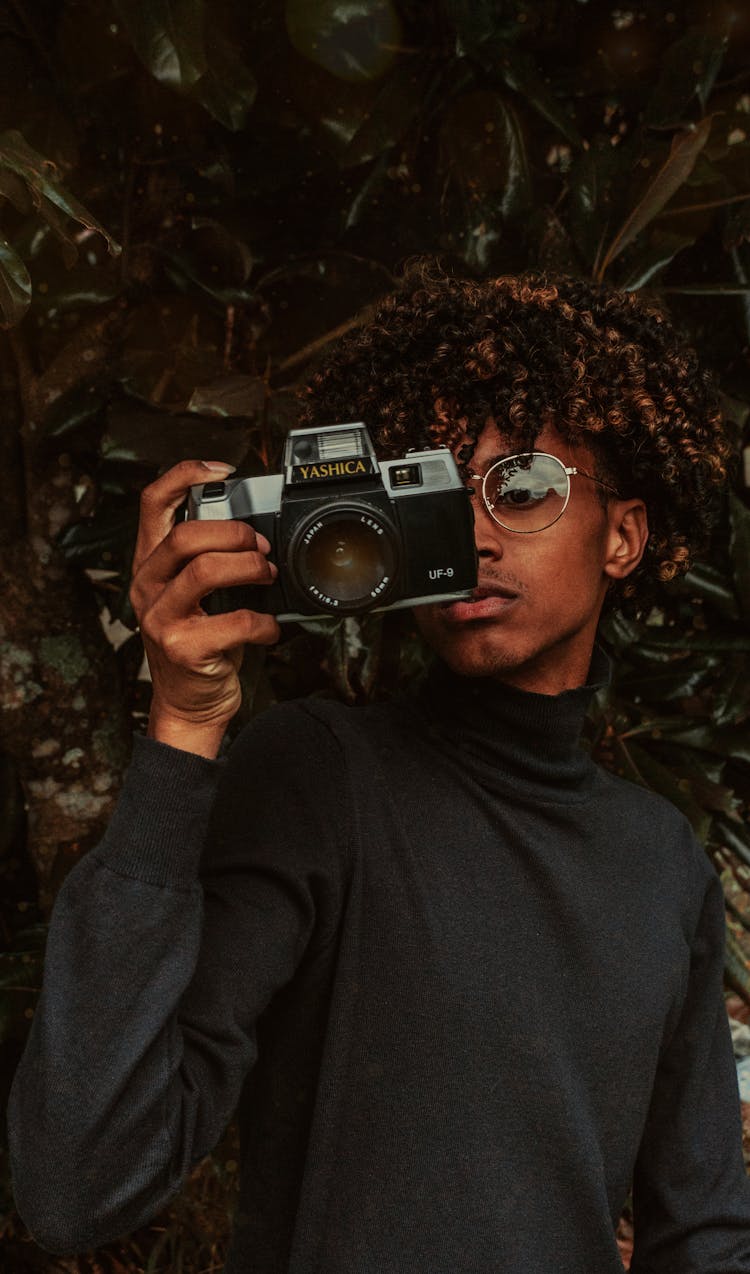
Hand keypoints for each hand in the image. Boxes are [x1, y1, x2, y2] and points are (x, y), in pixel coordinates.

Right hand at [129, 460, 280, 756]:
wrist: (189, 705)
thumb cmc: (200, 644)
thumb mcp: (195, 597)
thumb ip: (209, 562)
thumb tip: (259, 536)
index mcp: (150, 564)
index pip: (152, 503)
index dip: (184, 476)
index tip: (223, 470)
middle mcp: (147, 586)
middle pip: (184, 535)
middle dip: (233, 533)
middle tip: (260, 547)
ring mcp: (160, 618)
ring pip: (204, 571)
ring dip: (248, 568)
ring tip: (267, 577)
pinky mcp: (182, 648)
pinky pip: (233, 622)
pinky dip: (262, 622)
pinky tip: (268, 628)